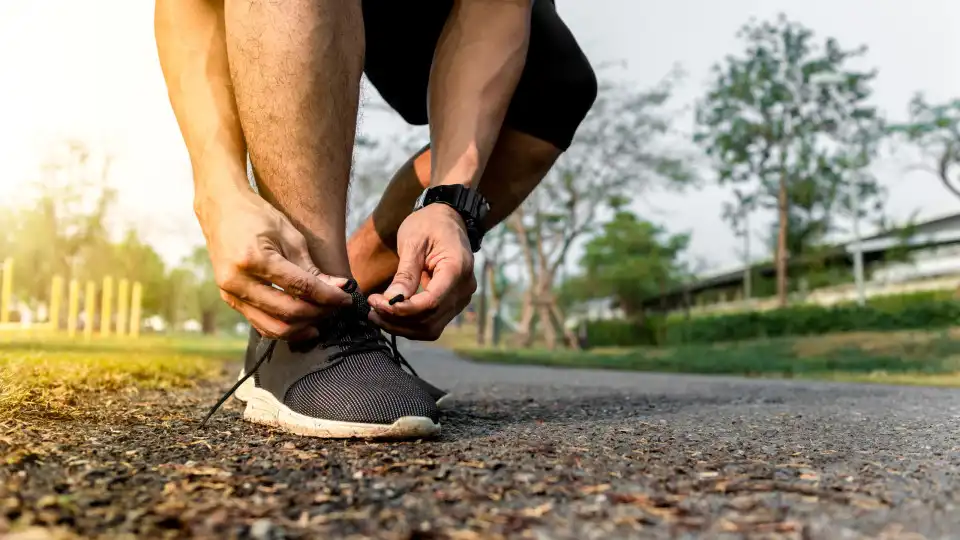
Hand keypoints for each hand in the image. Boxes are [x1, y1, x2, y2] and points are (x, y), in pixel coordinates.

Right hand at [196, 188, 351, 339]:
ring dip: (302, 327)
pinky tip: (302, 322)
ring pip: (273, 327)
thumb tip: (338, 288)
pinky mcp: (229, 300)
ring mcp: (230, 293)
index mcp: (255, 259)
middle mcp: (238, 281)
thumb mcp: (289, 236)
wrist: (220, 210)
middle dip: (319, 313)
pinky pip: (260, 324)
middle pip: (288, 312)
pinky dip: (284, 327)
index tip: (347, 299)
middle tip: (336, 308)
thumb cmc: (258, 216)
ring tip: (321, 318)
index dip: (329, 297)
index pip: (301, 288)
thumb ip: (311, 268)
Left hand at [367, 203, 476, 339]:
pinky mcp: (451, 304)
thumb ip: (405, 273)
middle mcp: (464, 289)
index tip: (378, 304)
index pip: (432, 302)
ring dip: (401, 326)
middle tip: (372, 307)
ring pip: (430, 328)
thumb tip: (391, 301)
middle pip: (430, 319)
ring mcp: (460, 299)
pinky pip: (431, 323)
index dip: (404, 309)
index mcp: (457, 269)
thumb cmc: (430, 224)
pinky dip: (409, 324)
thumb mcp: (413, 242)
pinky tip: (390, 314)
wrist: (449, 219)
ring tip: (376, 314)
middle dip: (397, 319)